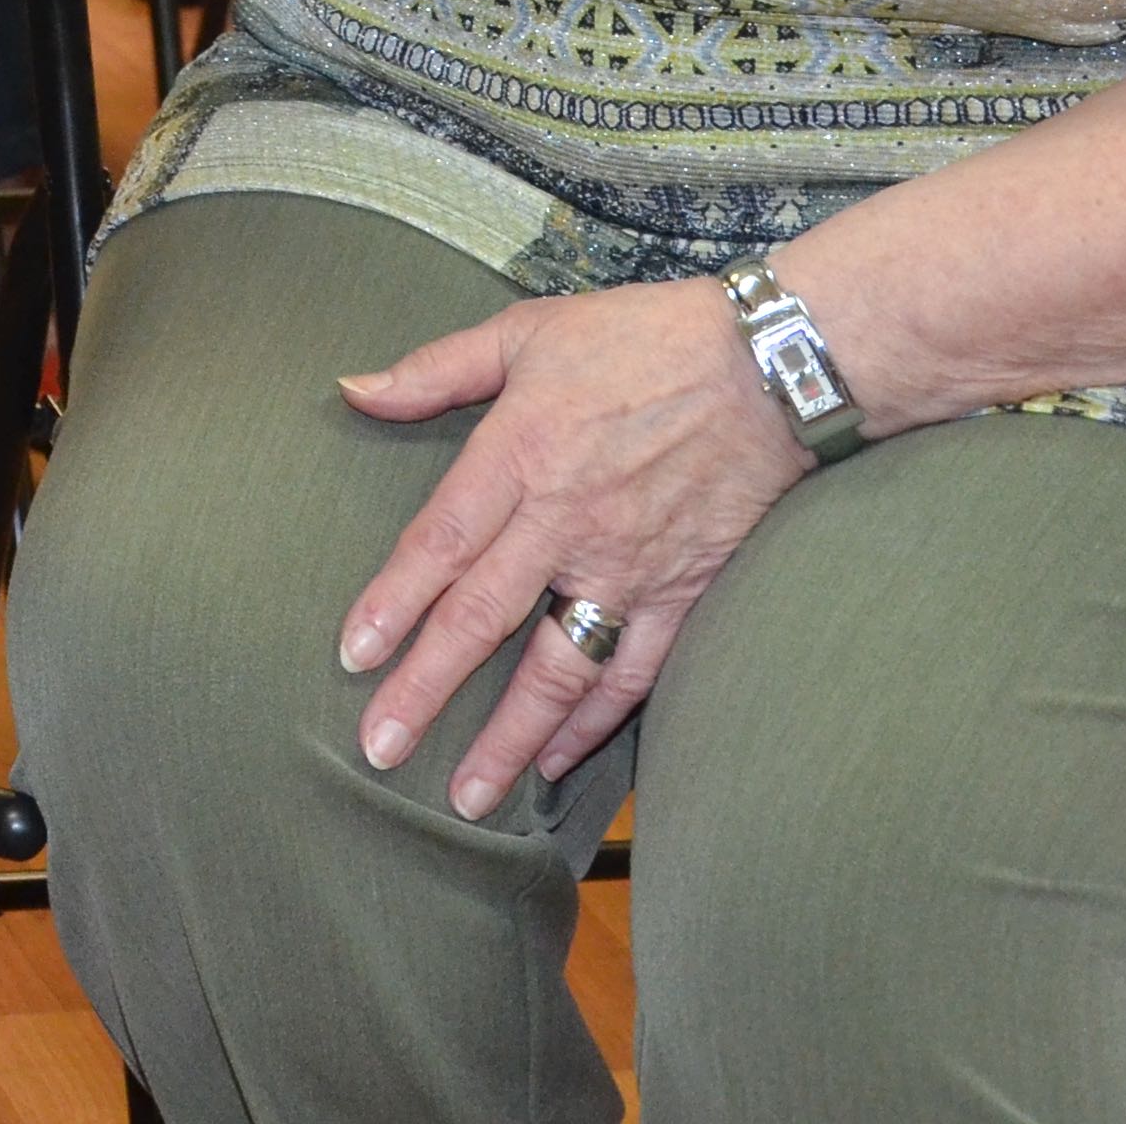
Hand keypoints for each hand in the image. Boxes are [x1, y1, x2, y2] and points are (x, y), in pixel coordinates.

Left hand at [332, 280, 810, 820]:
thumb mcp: (528, 332)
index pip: (439, 543)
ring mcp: (628, 567)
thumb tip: (353, 387)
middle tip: (380, 749)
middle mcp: (565, 523)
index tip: (352, 655)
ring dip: (509, 736)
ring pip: (557, 668)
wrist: (774, 367)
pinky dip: (596, 722)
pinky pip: (634, 673)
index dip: (391, 602)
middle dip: (426, 690)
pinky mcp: (683, 593)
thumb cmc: (643, 339)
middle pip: (482, 620)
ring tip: (467, 794)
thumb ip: (435, 369)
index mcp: (520, 455)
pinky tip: (558, 761)